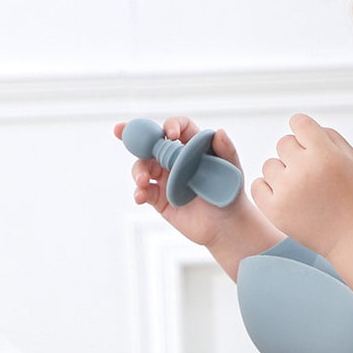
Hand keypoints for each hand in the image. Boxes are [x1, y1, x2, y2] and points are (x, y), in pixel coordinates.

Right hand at [116, 116, 245, 247]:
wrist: (226, 227)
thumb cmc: (230, 195)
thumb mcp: (232, 171)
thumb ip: (226, 151)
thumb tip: (219, 132)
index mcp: (192, 147)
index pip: (178, 128)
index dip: (171, 126)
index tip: (169, 134)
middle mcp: (175, 159)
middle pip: (151, 143)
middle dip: (134, 135)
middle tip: (120, 130)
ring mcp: (165, 178)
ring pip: (143, 166)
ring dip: (138, 170)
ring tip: (143, 180)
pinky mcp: (159, 198)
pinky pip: (143, 191)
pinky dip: (139, 192)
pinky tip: (140, 196)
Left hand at [252, 114, 352, 259]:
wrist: (352, 236)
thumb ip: (328, 136)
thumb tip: (300, 127)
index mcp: (324, 154)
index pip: (298, 122)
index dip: (304, 131)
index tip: (310, 143)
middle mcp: (303, 169)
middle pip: (284, 143)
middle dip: (296, 154)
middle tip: (310, 173)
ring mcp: (286, 190)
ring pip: (269, 164)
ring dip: (282, 172)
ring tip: (301, 189)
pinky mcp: (274, 210)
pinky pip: (258, 185)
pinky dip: (268, 188)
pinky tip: (285, 196)